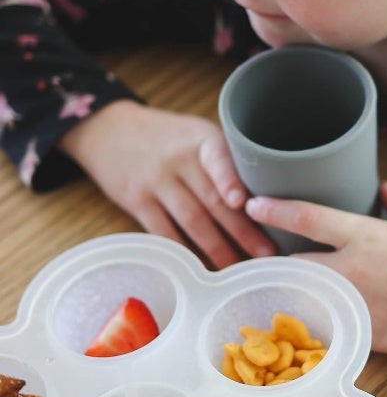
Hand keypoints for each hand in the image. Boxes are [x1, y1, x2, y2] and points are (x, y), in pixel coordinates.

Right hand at [57, 100, 276, 266]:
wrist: (110, 129)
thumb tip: (263, 197)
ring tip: (238, 267)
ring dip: (217, 248)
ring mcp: (156, 181)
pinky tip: (201, 266)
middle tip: (265, 253)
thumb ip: (223, 159)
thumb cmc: (167, 135)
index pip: (217, 158)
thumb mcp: (195, 133)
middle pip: (212, 200)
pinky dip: (185, 251)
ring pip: (192, 221)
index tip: (241, 202)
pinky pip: (165, 232)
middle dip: (241, 230)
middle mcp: (179, 159)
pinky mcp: (137, 201)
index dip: (229, 180)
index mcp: (201, 139)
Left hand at [244, 181, 386, 357]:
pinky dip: (313, 322)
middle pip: (293, 263)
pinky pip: (327, 327)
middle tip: (258, 256)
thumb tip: (384, 187)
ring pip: (304, 298)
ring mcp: (357, 305)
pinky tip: (303, 320)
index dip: (275, 210)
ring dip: (288, 292)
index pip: (308, 218)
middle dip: (272, 261)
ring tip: (272, 289)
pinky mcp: (366, 335)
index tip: (252, 204)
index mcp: (367, 235)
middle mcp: (354, 269)